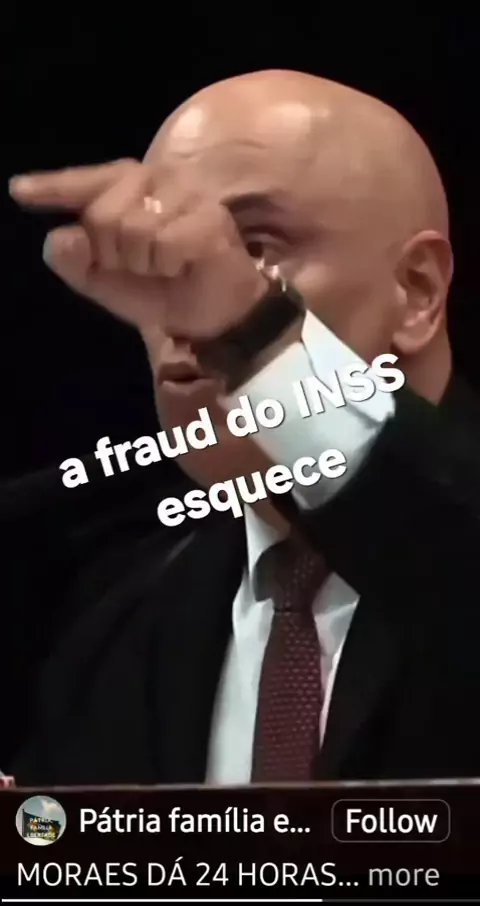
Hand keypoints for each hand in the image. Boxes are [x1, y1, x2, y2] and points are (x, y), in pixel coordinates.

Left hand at [9, 159, 267, 338]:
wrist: (212, 315)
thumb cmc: (160, 289)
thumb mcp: (106, 283)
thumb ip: (75, 263)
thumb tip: (61, 237)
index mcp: (124, 187)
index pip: (82, 184)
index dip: (51, 188)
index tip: (18, 191)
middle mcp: (154, 178)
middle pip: (102, 216)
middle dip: (115, 254)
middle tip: (144, 264)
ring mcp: (185, 192)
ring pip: (134, 229)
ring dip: (146, 263)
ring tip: (166, 265)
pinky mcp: (209, 215)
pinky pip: (166, 243)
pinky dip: (170, 265)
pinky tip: (186, 265)